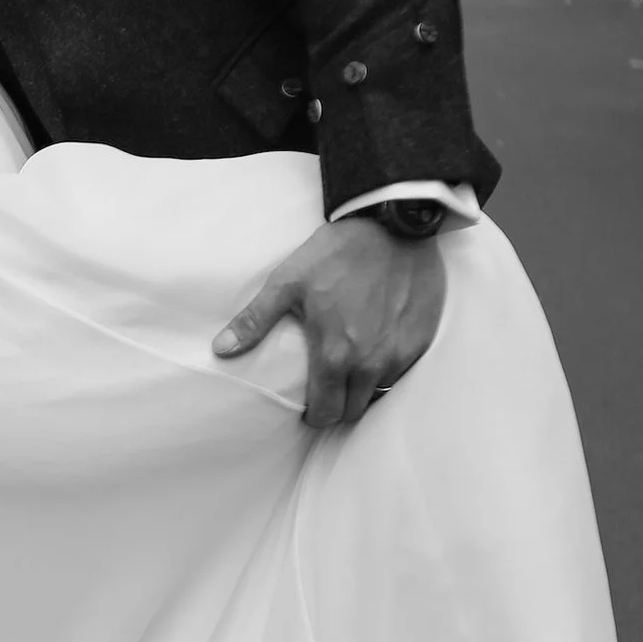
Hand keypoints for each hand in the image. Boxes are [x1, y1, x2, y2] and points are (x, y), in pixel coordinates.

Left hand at [212, 220, 448, 430]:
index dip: (315, 415)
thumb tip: (221, 350)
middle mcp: (371, 364)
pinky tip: (378, 343)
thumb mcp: (288, 282)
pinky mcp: (422, 341)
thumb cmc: (338, 253)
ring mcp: (400, 355)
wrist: (393, 226)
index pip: (326, 415)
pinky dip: (389, 365)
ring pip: (380, 393)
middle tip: (329, 387)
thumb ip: (255, 321)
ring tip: (352, 364)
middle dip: (339, 405)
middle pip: (354, 411)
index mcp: (336, 356)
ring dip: (364, 386)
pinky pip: (403, 371)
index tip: (310, 404)